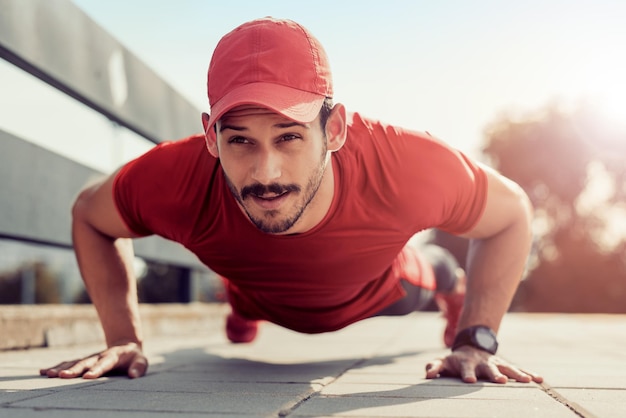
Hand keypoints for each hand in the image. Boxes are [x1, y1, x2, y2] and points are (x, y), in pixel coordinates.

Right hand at [40, 342, 147, 378]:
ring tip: (47, 374)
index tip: (88, 376)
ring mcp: (89, 358)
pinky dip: (56, 367)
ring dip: (61, 368)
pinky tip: (43, 372)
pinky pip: (68, 363)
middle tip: (62, 376)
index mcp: (112, 357)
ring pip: (73, 362)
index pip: (104, 363)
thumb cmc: (134, 358)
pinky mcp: (83, 361)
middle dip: (74, 370)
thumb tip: (133, 375)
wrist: (125, 346)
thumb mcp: (141, 361)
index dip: (96, 369)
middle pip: (84, 363)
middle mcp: (98, 356)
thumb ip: (139, 368)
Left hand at [425, 346, 542, 383]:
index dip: (467, 374)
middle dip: (495, 374)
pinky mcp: (505, 366)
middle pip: (489, 369)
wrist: (470, 348)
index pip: (466, 369)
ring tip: (527, 381)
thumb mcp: (442, 362)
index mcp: (466, 363)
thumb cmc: (454, 361)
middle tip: (501, 381)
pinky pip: (519, 370)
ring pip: (507, 368)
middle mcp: (483, 363)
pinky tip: (540, 379)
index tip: (469, 381)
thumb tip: (428, 375)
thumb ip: (434, 367)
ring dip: (517, 374)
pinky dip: (529, 374)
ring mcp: (495, 364)